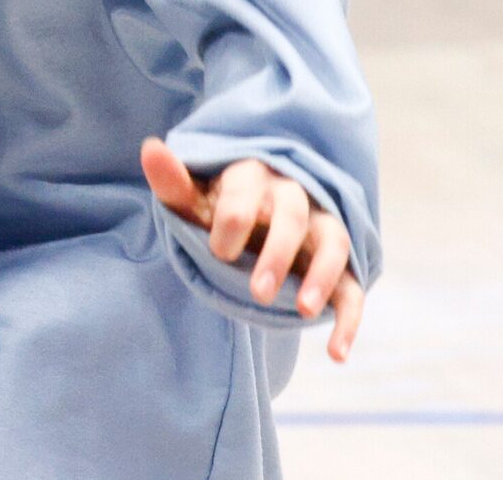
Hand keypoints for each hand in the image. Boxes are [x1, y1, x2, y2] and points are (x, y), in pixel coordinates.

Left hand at [140, 138, 364, 359]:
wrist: (248, 224)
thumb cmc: (216, 210)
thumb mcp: (192, 201)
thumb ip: (172, 182)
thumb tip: (150, 148)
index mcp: (252, 177)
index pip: (247, 194)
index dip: (233, 223)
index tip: (218, 252)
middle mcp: (292, 197)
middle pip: (293, 216)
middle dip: (278, 253)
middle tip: (257, 291)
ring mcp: (320, 229)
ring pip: (335, 243)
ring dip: (322, 277)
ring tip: (303, 312)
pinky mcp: (339, 266)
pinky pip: (353, 288)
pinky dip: (349, 320)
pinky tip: (336, 353)